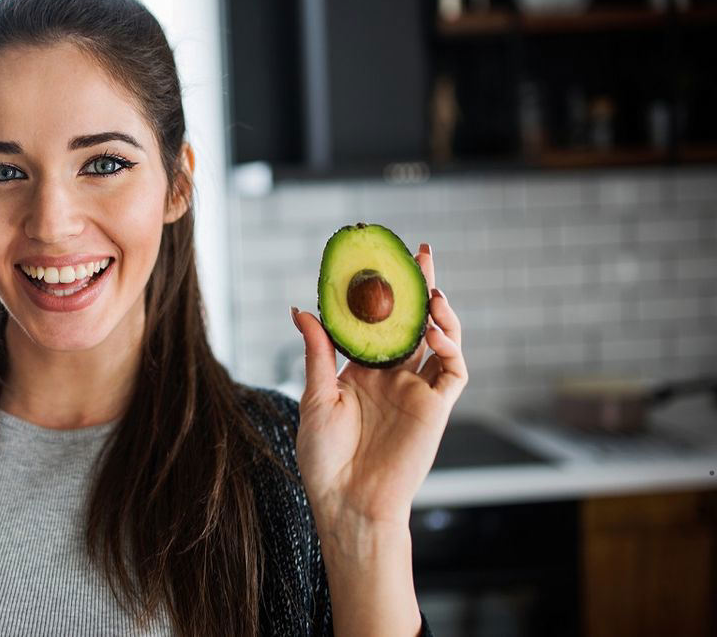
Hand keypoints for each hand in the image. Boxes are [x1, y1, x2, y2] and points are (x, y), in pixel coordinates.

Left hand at [292, 243, 466, 535]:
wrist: (347, 501)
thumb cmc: (324, 457)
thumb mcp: (315, 396)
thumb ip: (317, 351)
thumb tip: (301, 308)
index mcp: (361, 372)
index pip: (377, 323)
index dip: (382, 294)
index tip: (377, 262)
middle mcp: (392, 377)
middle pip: (412, 322)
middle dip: (419, 288)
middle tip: (420, 253)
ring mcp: (416, 390)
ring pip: (439, 340)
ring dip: (440, 312)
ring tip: (432, 286)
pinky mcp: (436, 408)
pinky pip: (453, 370)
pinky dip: (451, 347)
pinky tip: (435, 332)